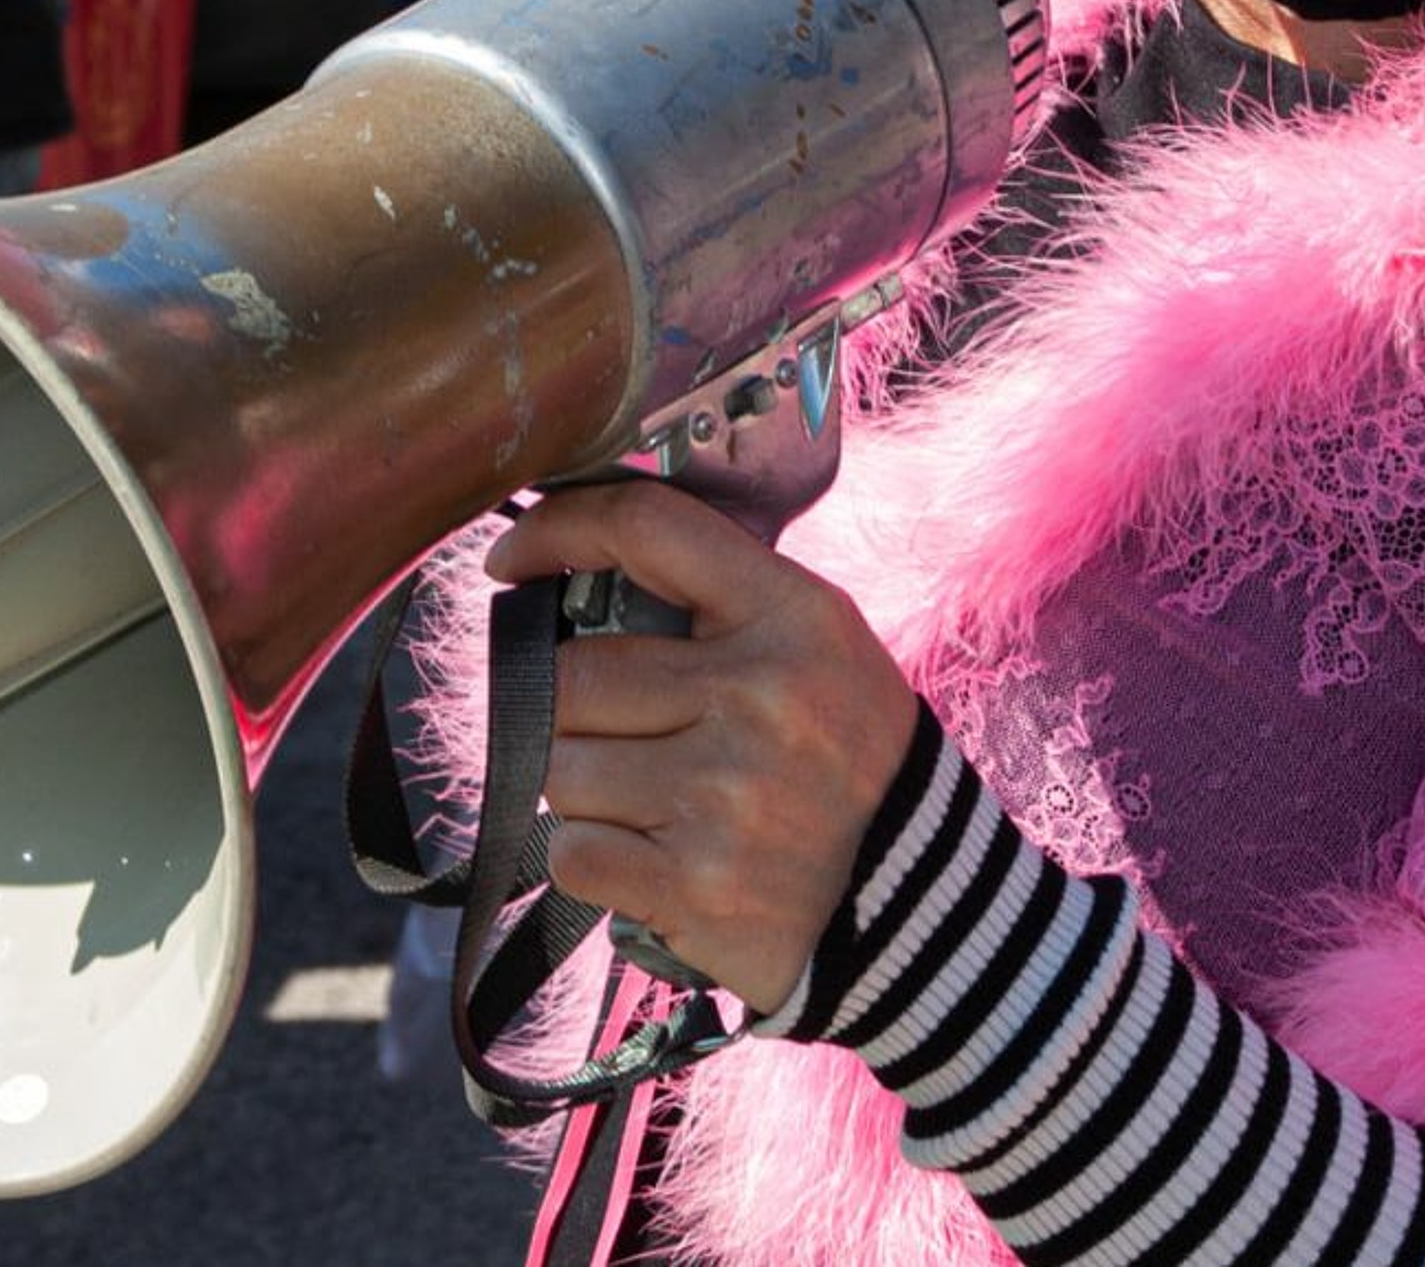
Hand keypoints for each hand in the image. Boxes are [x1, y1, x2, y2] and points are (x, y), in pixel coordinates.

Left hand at [486, 480, 920, 1012]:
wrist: (915, 897)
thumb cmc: (842, 751)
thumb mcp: (814, 642)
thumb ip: (717, 598)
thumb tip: (574, 570)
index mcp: (790, 615)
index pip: (650, 527)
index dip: (559, 529)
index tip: (510, 556)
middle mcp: (756, 696)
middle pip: (572, 674)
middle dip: (569, 708)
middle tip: (616, 731)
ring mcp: (722, 794)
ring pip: (560, 769)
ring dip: (582, 786)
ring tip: (646, 798)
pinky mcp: (692, 884)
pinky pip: (574, 854)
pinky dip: (592, 858)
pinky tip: (649, 855)